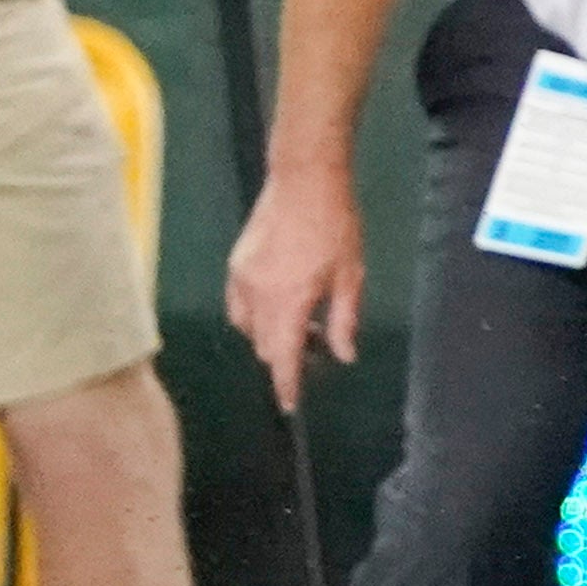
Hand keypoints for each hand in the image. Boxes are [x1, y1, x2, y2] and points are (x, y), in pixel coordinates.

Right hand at [226, 164, 363, 415]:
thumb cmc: (336, 225)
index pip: (281, 357)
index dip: (286, 384)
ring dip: (270, 334)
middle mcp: (257, 295)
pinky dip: (256, 314)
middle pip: (263, 345)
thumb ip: (345, 320)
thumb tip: (343, 355)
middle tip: (317, 346)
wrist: (304, 180)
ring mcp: (240, 278)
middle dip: (285, 355)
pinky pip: (238, 304)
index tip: (290, 404)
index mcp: (288, 301)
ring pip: (248, 327)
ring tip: (303, 321)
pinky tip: (280, 303)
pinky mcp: (235, 264)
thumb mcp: (351, 276)